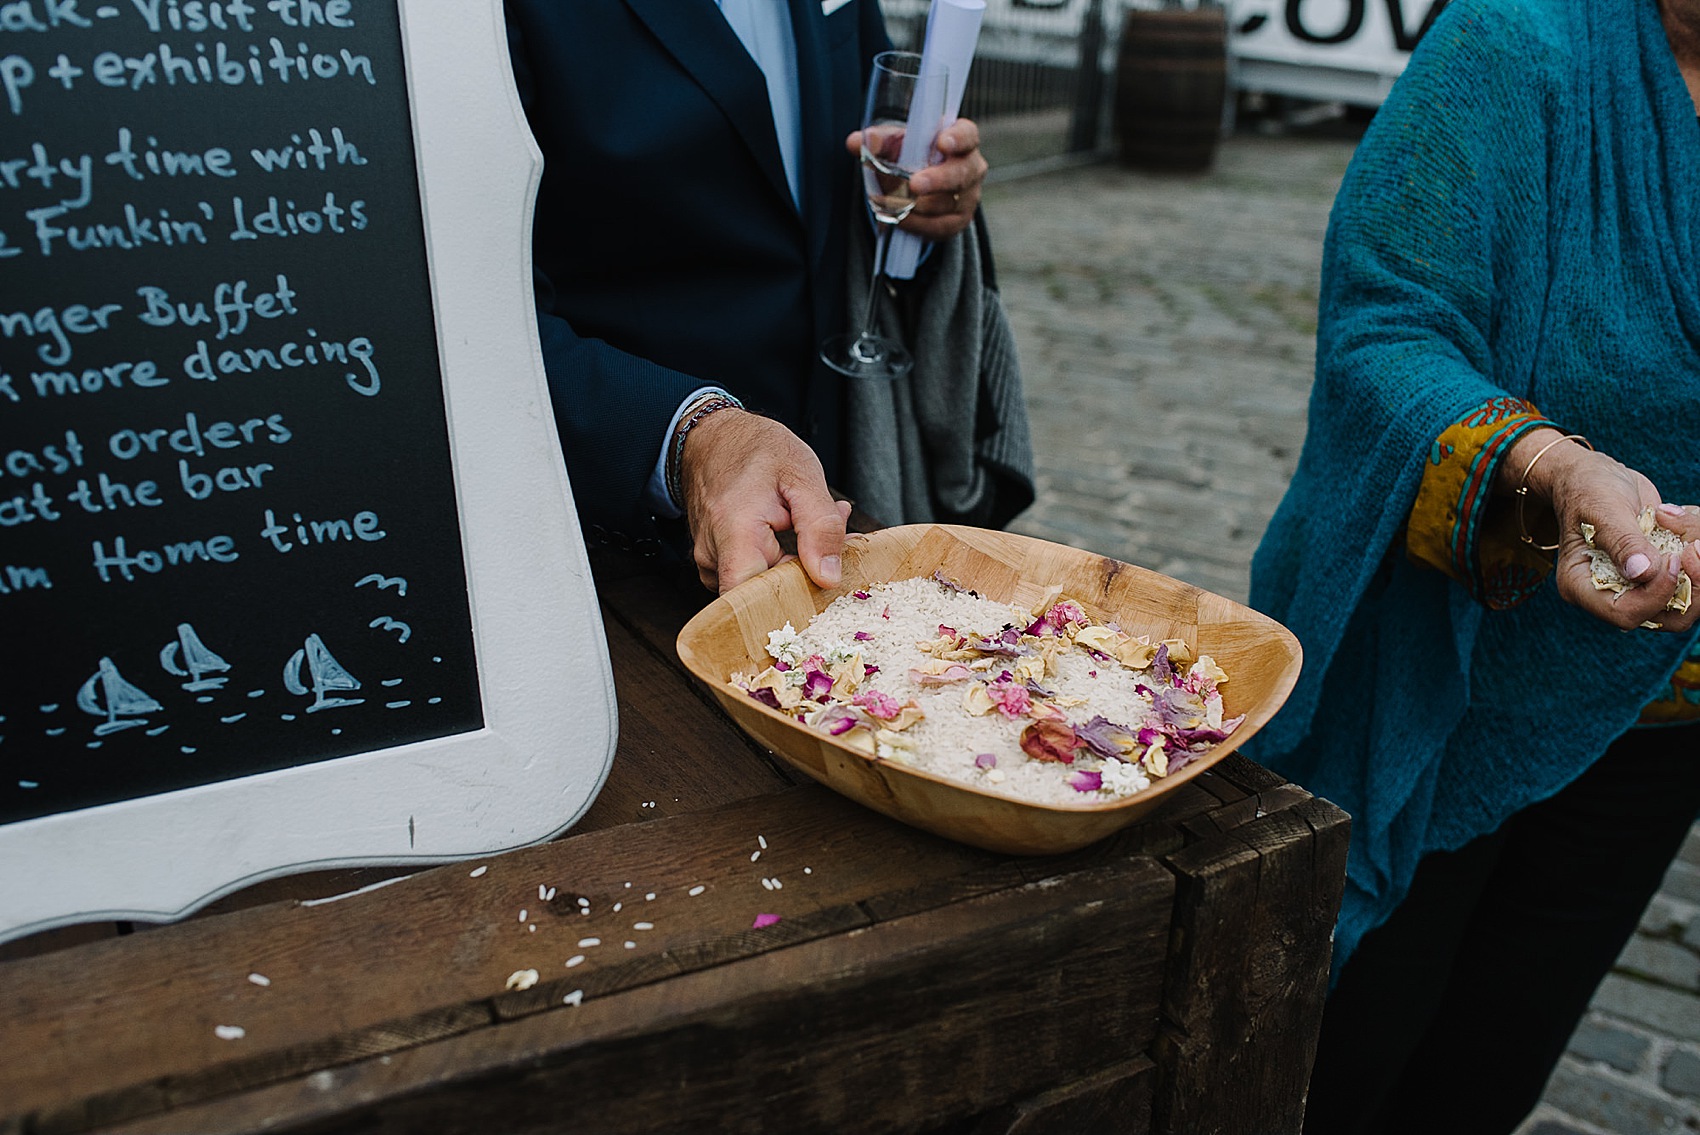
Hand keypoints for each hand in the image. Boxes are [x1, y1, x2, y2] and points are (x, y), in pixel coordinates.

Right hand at [678, 409, 852, 593]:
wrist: (713, 436)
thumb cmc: (755, 449)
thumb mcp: (802, 475)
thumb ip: (820, 527)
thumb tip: (828, 577)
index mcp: (735, 532)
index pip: (752, 601)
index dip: (788, 604)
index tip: (820, 587)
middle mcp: (714, 554)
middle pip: (766, 593)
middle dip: (806, 572)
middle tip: (834, 536)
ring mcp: (709, 560)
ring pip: (760, 584)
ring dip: (794, 563)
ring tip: (806, 523)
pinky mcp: (714, 562)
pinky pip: (749, 574)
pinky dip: (777, 559)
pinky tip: (789, 530)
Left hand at [844, 117, 986, 241]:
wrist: (919, 186)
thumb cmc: (912, 155)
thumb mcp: (895, 143)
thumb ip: (877, 141)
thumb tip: (855, 142)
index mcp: (960, 139)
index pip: (967, 135)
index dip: (957, 139)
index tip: (942, 143)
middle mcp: (971, 167)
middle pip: (961, 174)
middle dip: (937, 180)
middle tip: (914, 184)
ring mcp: (968, 196)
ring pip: (947, 203)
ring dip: (917, 205)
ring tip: (889, 202)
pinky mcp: (959, 220)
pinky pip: (940, 226)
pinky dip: (918, 224)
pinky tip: (900, 219)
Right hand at [1506, 429, 1699, 630]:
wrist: (1597, 477)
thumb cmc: (1588, 489)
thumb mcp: (1601, 509)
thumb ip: (1622, 542)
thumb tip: (1643, 572)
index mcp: (1582, 587)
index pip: (1625, 612)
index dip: (1657, 593)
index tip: (1673, 558)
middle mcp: (1611, 593)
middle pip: (1665, 616)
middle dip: (1693, 585)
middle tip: (1695, 547)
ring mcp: (1638, 586)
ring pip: (1686, 599)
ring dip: (1699, 564)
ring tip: (1685, 524)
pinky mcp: (1659, 573)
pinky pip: (1694, 577)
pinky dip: (1697, 542)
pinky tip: (1680, 517)